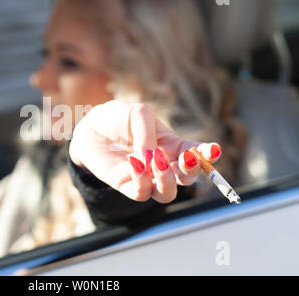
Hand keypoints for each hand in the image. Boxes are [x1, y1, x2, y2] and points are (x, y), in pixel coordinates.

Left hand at [69, 100, 221, 202]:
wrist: (90, 128)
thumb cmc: (118, 118)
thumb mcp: (137, 112)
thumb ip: (147, 130)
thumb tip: (151, 155)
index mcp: (172, 146)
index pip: (196, 154)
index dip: (208, 154)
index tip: (213, 150)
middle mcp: (163, 165)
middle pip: (187, 178)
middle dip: (192, 171)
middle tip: (187, 158)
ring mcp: (146, 178)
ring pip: (167, 193)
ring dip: (167, 179)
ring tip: (156, 160)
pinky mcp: (127, 186)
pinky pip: (141, 193)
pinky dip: (141, 179)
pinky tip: (134, 161)